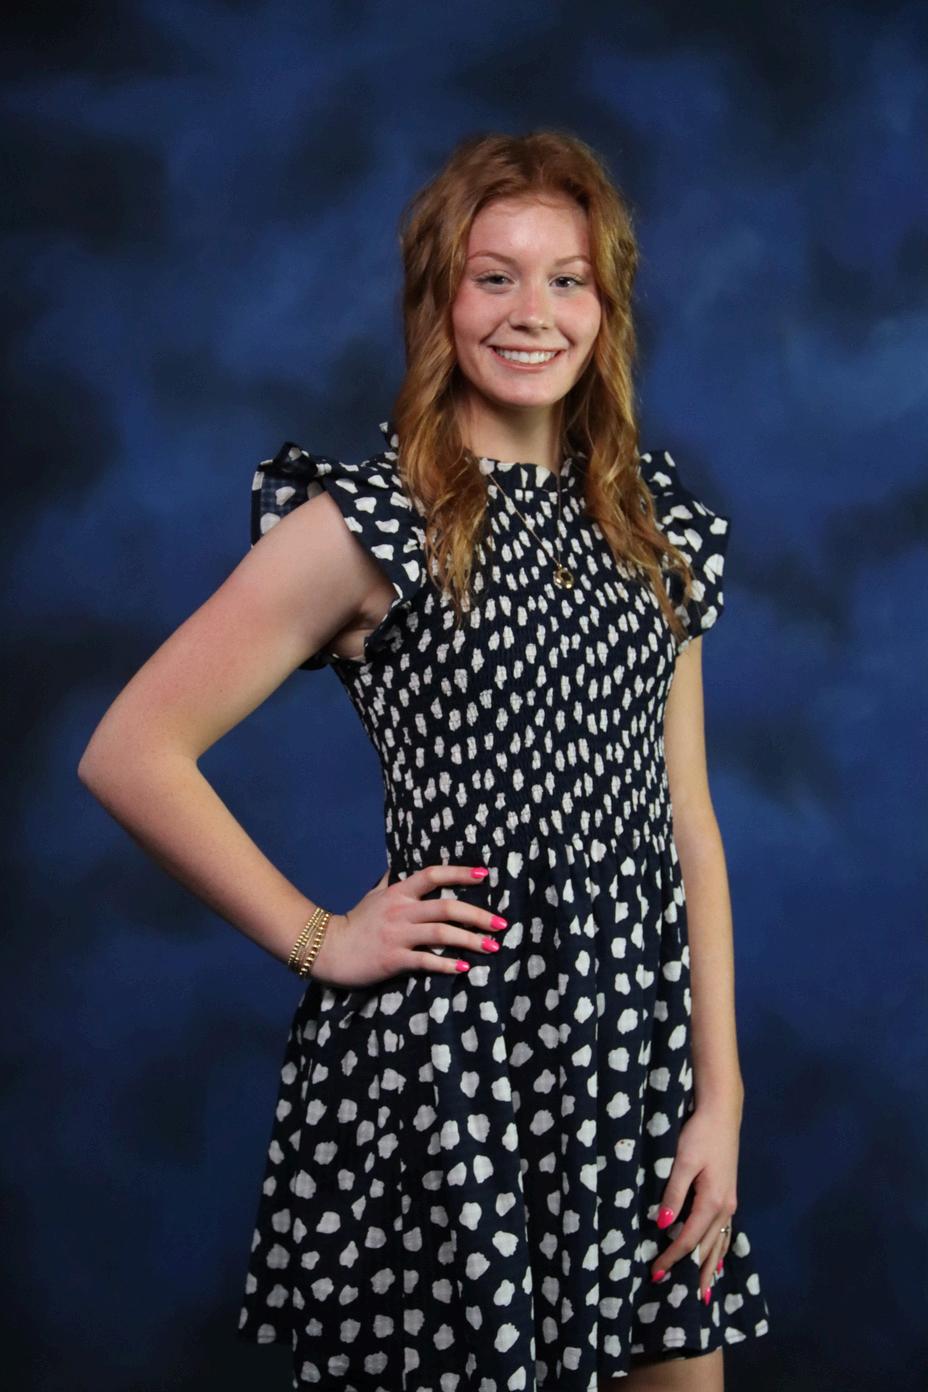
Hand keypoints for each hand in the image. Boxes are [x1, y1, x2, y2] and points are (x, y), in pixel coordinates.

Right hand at [305, 863, 507, 989]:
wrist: (328, 949)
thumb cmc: (354, 922)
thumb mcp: (373, 896)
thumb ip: (390, 882)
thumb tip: (399, 867)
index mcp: (398, 892)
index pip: (433, 875)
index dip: (460, 873)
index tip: (485, 875)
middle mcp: (401, 910)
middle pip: (446, 907)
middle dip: (477, 915)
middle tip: (501, 923)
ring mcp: (398, 935)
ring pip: (441, 933)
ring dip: (470, 940)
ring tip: (492, 947)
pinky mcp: (393, 959)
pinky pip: (426, 960)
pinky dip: (446, 964)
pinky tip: (463, 968)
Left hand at [648, 1096, 742, 1304]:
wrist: (722, 1112)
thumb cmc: (699, 1134)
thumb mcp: (681, 1161)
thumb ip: (673, 1194)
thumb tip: (664, 1226)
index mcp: (712, 1202)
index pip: (688, 1240)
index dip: (671, 1259)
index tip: (655, 1274)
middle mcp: (725, 1208)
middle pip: (707, 1248)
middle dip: (692, 1270)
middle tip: (680, 1295)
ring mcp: (730, 1202)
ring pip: (720, 1243)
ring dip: (709, 1266)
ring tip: (704, 1290)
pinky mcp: (729, 1194)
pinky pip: (724, 1231)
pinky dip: (719, 1249)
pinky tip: (716, 1258)